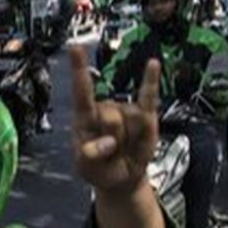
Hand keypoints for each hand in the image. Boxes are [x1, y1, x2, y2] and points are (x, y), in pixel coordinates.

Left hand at [70, 46, 159, 195]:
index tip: (75, 48)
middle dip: (112, 137)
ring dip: (129, 140)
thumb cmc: (99, 168)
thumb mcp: (87, 167)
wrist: (121, 179)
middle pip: (109, 115)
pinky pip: (149, 96)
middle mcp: (105, 109)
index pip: (81, 91)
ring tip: (124, 149)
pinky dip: (150, 80)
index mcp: (84, 118)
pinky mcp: (146, 117)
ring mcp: (126, 111)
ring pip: (129, 120)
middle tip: (112, 152)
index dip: (79, 70)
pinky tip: (152, 63)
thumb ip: (91, 154)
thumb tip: (109, 142)